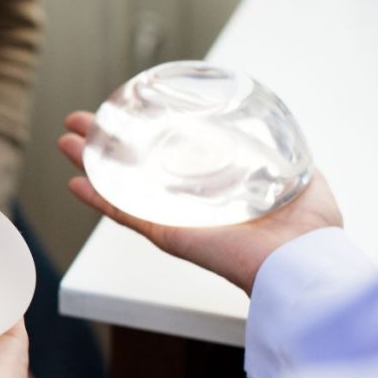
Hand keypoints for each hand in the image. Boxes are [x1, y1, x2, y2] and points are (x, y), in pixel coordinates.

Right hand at [58, 111, 342, 293]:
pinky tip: (76, 182)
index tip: (128, 115)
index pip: (170, 160)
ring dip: (92, 163)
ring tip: (66, 141)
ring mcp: (175, 219)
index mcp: (214, 191)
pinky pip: (127, 214)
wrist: (304, 263)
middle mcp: (189, 204)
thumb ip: (288, 161)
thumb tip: (285, 140)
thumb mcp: (301, 178)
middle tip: (81, 122)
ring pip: (121, 186)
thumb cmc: (310, 233)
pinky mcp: (169, 234)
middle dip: (105, 143)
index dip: (146, 137)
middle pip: (134, 168)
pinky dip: (99, 200)